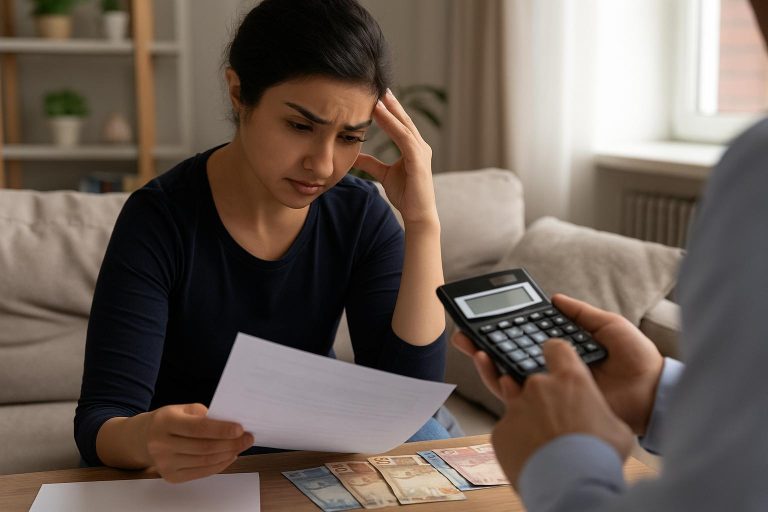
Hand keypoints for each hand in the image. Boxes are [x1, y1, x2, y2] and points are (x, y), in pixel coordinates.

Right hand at [142, 403, 253, 482]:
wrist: (143, 438)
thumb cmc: (170, 420)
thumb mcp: (183, 409)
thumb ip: (205, 415)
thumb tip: (232, 424)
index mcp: (165, 422)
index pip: (198, 428)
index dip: (221, 429)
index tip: (240, 428)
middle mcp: (162, 444)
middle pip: (204, 447)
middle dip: (231, 443)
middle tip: (248, 438)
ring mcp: (165, 464)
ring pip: (205, 461)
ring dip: (228, 454)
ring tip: (241, 446)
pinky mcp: (171, 476)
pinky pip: (201, 472)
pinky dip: (220, 465)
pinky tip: (230, 456)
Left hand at [353, 90, 437, 225]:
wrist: (418, 215)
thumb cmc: (406, 195)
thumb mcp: (384, 175)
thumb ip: (371, 163)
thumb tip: (355, 154)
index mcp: (414, 148)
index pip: (401, 125)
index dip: (390, 110)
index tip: (378, 96)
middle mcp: (420, 147)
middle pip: (404, 120)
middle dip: (392, 104)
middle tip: (380, 86)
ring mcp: (421, 152)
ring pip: (404, 126)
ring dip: (390, 111)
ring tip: (378, 98)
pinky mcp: (419, 161)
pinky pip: (404, 138)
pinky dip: (392, 125)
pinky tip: (381, 115)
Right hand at [452, 294, 664, 434]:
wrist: (652, 392)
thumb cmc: (638, 361)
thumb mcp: (609, 326)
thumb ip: (580, 314)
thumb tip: (554, 297)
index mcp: (563, 351)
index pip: (526, 338)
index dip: (504, 330)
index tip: (484, 318)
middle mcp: (552, 371)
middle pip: (509, 357)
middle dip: (482, 345)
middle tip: (463, 334)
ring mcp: (550, 390)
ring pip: (507, 377)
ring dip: (486, 363)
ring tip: (473, 348)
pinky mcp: (552, 409)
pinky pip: (520, 398)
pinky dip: (502, 383)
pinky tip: (492, 368)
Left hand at [491, 340, 634, 486]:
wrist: (571, 484)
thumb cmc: (599, 455)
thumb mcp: (616, 427)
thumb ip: (599, 411)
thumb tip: (597, 416)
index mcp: (570, 379)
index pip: (556, 348)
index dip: (556, 353)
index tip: (556, 360)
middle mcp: (538, 386)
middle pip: (533, 379)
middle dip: (541, 394)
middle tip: (556, 417)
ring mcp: (515, 407)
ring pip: (515, 402)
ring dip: (526, 414)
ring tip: (543, 437)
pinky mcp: (500, 430)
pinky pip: (507, 430)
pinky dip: (517, 439)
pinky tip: (533, 454)